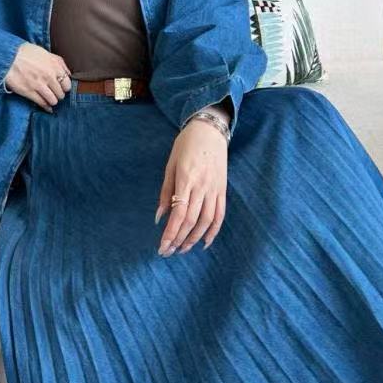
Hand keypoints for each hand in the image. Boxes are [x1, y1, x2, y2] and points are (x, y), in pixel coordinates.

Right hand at [4, 43, 71, 109]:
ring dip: (52, 101)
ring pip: (53, 100)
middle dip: (58, 95)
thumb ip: (59, 62)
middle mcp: (49, 76)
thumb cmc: (26, 53)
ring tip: (49, 99)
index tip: (61, 88)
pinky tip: (47, 108)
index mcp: (54, 66)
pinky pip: (42, 103)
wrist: (8, 57)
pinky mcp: (29, 92)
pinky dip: (46, 107)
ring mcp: (39, 85)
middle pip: (61, 94)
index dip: (65, 87)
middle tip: (54, 94)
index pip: (67, 84)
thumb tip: (68, 74)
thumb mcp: (45, 53)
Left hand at [154, 120, 226, 254]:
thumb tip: (160, 218)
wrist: (210, 130)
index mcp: (186, 179)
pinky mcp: (222, 190)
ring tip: (183, 249)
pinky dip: (213, 231)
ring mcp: (214, 189)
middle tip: (168, 252)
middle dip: (178, 240)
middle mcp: (202, 186)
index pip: (179, 213)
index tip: (162, 247)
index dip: (170, 233)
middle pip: (191, 221)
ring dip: (194, 238)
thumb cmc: (185, 146)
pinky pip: (220, 215)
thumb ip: (165, 192)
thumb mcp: (170, 165)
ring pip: (206, 221)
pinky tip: (204, 242)